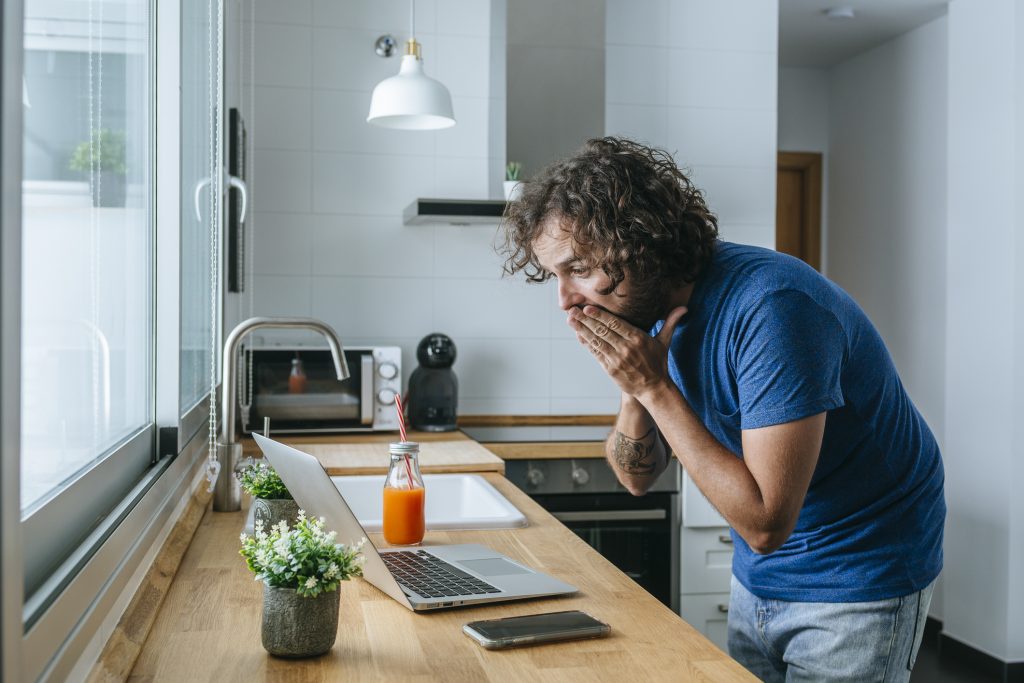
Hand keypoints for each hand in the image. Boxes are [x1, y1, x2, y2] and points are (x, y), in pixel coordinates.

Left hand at [568, 304, 687, 402]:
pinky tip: (578, 335)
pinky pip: (596, 354)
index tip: (587, 308)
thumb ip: (670, 323)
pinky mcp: (611, 369)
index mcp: (638, 338)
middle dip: (585, 320)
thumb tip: (683, 308)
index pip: (615, 323)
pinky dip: (586, 344)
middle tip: (572, 310)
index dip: (600, 315)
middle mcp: (626, 348)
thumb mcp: (665, 342)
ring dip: (581, 330)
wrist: (654, 388)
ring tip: (570, 320)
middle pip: (602, 331)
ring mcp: (617, 359)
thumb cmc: (658, 363)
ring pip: (596, 341)